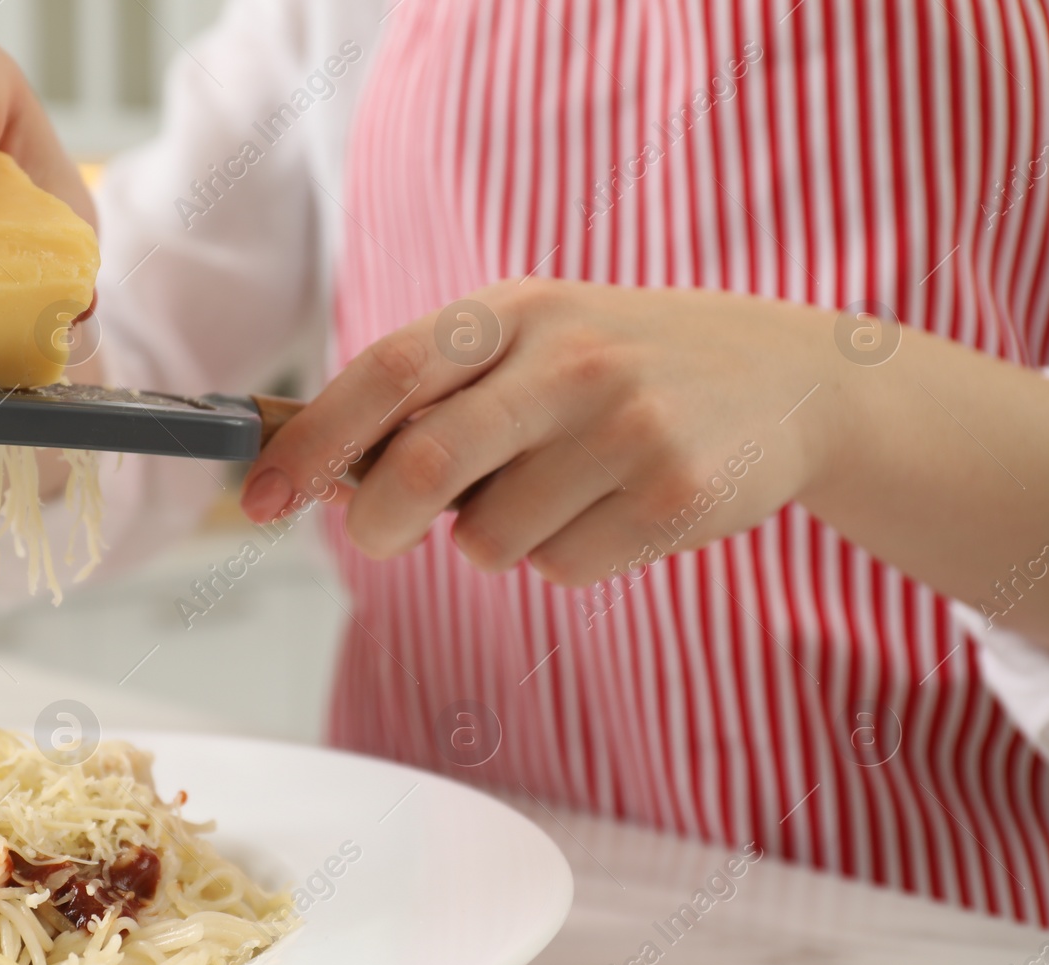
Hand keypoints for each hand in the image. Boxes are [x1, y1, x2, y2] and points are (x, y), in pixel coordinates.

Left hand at [242, 279, 844, 585]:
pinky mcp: (674, 494)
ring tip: (560, 490)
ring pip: (491, 538)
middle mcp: (567, 360)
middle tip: (381, 535)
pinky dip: (566, 558)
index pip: (386, 372)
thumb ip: (437, 397)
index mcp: (514, 311)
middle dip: (378, 521)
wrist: (789, 376)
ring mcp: (626, 426)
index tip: (260, 496)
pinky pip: (563, 569)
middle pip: (424, 466)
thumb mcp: (533, 344)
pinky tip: (618, 508)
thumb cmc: (620, 367)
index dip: (310, 440)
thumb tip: (325, 478)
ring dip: (497, 538)